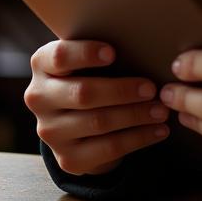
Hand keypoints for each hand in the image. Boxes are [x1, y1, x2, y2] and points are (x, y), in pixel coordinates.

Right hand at [24, 40, 169, 175]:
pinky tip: (159, 130)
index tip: (113, 53)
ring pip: (98, 122)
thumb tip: (147, 42)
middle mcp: (39, 98)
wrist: (78, 120)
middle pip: (83, 93)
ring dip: (136, 115)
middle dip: (122, 91)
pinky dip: (139, 138)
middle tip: (152, 88)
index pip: (59, 56)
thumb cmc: (94, 74)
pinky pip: (108, 148)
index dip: (85, 54)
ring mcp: (50, 132)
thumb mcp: (90, 60)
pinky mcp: (68, 158)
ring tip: (162, 110)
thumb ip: (105, 50)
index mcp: (43, 64)